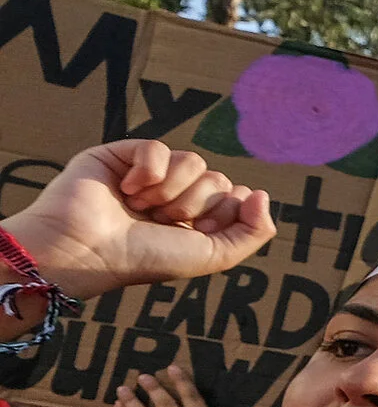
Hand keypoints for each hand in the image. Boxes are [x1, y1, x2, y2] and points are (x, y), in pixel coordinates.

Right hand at [3, 141, 273, 305]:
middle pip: (218, 180)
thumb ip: (253, 232)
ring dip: (170, 192)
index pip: (237, 198)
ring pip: (193, 161)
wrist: (88, 250)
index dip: (224, 213)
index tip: (197, 231)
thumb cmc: (145, 258)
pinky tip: (126, 189)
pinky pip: (159, 148)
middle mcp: (177, 196)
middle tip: (161, 222)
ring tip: (140, 208)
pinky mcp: (124, 155)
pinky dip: (148, 172)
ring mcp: (151, 174)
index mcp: (197, 220)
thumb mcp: (213, 255)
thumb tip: (261, 193)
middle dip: (194, 205)